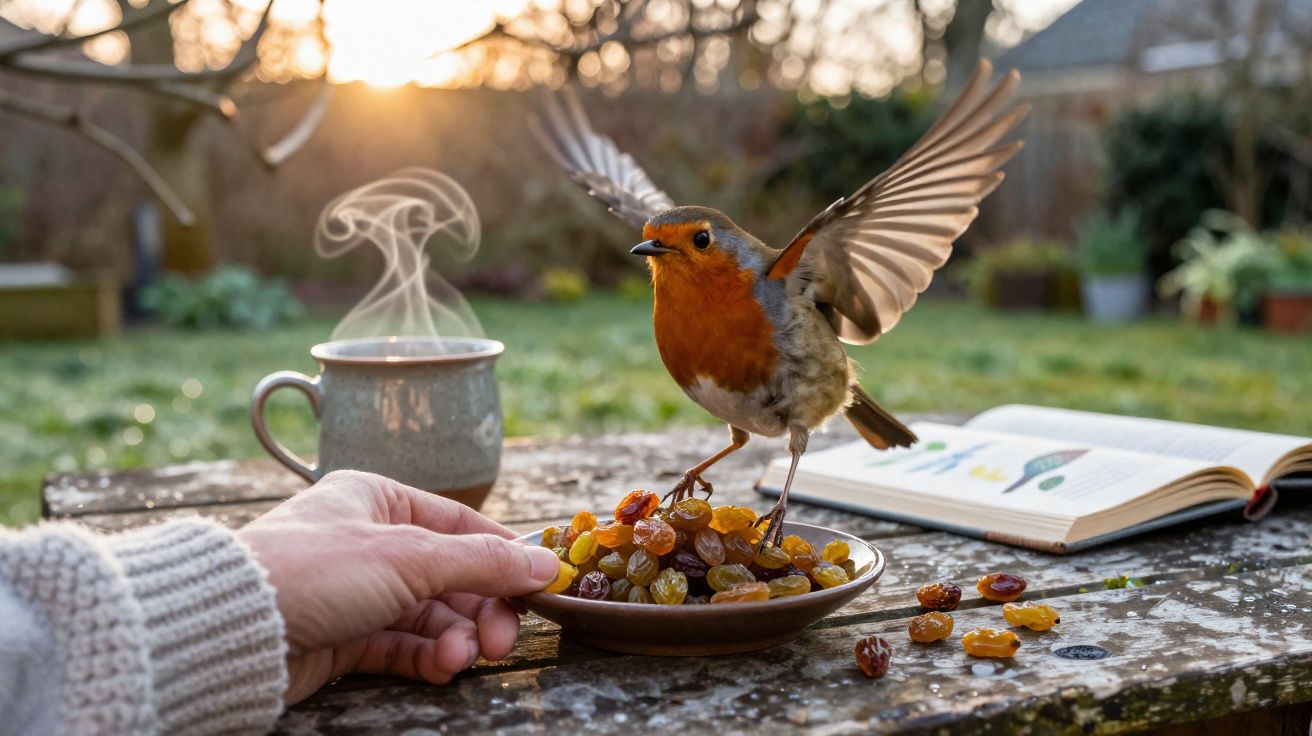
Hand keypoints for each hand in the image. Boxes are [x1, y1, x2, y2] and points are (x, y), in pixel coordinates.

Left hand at [237, 470, 559, 703]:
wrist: (232, 630)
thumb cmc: (312, 570)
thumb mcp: (410, 557)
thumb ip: (483, 562)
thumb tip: (546, 563)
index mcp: (377, 499)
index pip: (459, 524)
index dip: (501, 555)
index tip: (537, 585)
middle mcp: (367, 541)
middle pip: (450, 575)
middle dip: (481, 608)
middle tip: (503, 638)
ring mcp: (355, 592)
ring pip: (429, 615)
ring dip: (455, 638)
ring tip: (461, 657)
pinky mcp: (342, 637)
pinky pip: (401, 645)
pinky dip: (427, 657)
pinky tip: (442, 667)